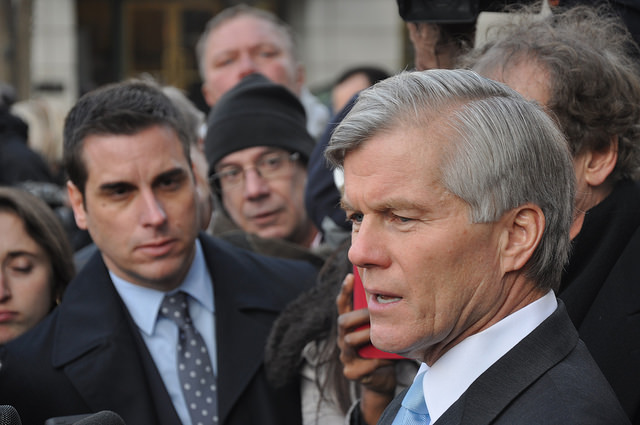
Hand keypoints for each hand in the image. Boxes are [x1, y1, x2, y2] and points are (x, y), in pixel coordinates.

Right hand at [336, 273, 396, 423]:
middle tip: (376, 313)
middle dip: (360, 316)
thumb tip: (396, 293)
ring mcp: (345, 356)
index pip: (342, 305)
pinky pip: (363, 364)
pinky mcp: (351, 372)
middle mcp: (343, 339)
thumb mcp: (382, 330)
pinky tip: (389, 359)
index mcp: (350, 327)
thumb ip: (382, 316)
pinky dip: (378, 361)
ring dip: (368, 337)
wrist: (381, 379)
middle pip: (342, 322)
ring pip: (349, 341)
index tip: (350, 276)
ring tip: (383, 335)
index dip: (345, 291)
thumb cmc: (383, 350)